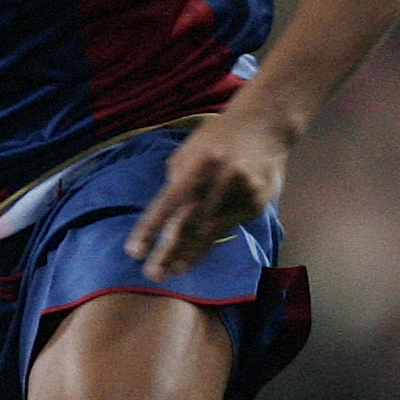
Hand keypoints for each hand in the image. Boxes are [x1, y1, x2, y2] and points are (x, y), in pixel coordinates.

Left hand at [125, 111, 291, 280]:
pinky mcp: (256, 203)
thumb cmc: (217, 137)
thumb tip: (165, 217)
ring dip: (190, 253)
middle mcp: (220, 180)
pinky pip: (229, 226)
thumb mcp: (188, 152)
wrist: (264, 125)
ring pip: (210, 231)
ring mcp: (241, 194)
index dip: (150, 229)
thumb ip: (176, 182)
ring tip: (174, 270)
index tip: (134, 252)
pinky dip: (211, 239)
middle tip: (152, 274)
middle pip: (189, 224)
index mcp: (197, 164)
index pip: (167, 204)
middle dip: (168, 252)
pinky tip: (198, 250)